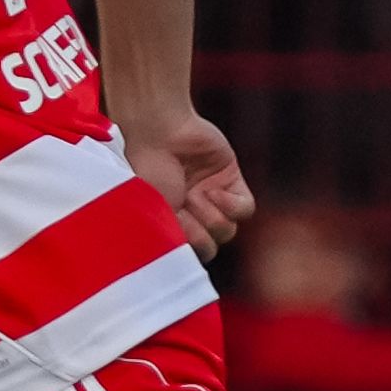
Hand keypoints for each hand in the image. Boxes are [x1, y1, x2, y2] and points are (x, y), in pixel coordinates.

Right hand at [122, 110, 254, 259]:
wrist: (157, 129)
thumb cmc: (145, 172)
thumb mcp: (153, 214)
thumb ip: (175, 240)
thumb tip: (196, 260)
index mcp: (170, 223)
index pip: (191, 255)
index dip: (187, 248)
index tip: (171, 230)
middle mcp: (191, 213)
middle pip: (213, 245)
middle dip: (199, 232)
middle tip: (181, 209)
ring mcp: (212, 197)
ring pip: (229, 230)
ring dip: (211, 216)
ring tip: (194, 196)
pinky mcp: (230, 180)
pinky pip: (245, 209)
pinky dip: (232, 205)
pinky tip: (214, 191)